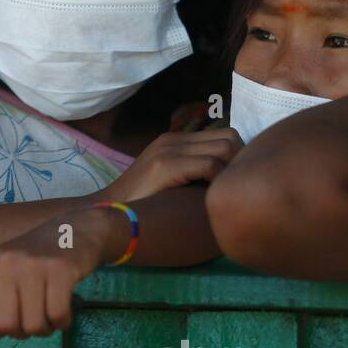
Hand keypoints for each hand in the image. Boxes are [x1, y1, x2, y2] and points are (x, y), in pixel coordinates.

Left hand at [0, 206, 123, 344]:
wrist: (72, 230)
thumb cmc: (32, 261)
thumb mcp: (1, 279)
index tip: (7, 323)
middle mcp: (5, 263)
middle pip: (7, 325)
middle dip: (22, 332)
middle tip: (32, 319)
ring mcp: (33, 265)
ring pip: (34, 325)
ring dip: (44, 329)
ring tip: (48, 315)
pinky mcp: (61, 269)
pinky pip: (58, 315)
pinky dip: (62, 323)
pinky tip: (63, 313)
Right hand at [98, 127, 242, 202]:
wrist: (106, 212)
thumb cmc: (141, 206)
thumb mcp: (168, 182)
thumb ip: (191, 173)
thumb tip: (228, 182)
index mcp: (175, 140)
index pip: (224, 135)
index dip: (238, 157)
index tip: (237, 181)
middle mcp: (173, 139)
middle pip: (230, 136)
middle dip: (241, 161)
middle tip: (236, 188)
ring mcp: (168, 150)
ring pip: (225, 147)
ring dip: (232, 171)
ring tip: (225, 193)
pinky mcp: (165, 165)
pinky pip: (209, 165)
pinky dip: (218, 181)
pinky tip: (211, 199)